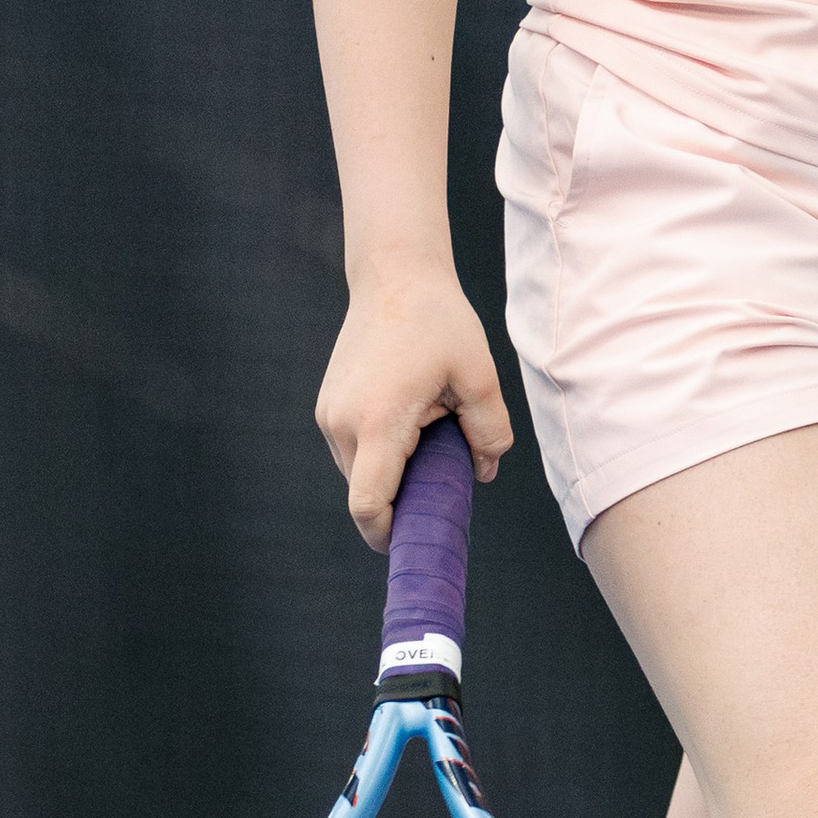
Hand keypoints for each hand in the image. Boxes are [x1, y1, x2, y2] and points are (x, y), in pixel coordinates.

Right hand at [315, 263, 513, 551]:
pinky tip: (412, 419)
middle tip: (447, 476)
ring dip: (394, 473)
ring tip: (430, 432)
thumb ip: (490, 431)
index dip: (389, 535)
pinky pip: (354, 451)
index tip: (416, 540)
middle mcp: (342, 424)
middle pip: (367, 495)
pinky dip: (382, 453)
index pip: (369, 505)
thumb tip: (485, 472)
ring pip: (359, 475)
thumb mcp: (479, 375)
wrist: (394, 276)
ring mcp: (329, 416)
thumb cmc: (439, 321)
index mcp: (378, 422)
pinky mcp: (328, 407)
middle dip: (404, 500)